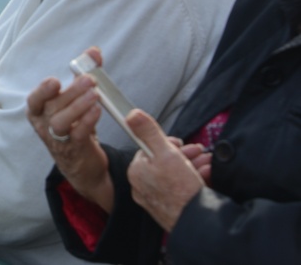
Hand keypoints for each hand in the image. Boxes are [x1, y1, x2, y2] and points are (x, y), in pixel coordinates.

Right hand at [26, 46, 113, 211]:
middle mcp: (45, 125)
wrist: (81, 162)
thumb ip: (82, 75)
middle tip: (89, 79)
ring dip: (78, 106)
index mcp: (40, 111)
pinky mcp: (74, 150)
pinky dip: (87, 121)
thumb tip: (93, 52)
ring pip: (60, 122)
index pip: (34, 100)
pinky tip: (98, 110)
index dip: (42, 91)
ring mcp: (58, 139)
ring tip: (95, 95)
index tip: (54, 80)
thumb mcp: (75, 100)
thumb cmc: (74, 125)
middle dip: (70, 92)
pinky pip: (78, 135)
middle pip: (52, 107)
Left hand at [126, 110, 204, 231]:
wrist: (197, 223)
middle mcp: (140, 186)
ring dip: (190, 166)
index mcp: (136, 171)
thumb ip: (148, 132)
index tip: (181, 143)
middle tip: (199, 152)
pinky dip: (190, 181)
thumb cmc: (181, 189)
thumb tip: (131, 115)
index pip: (148, 149)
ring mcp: (153, 200)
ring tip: (207, 164)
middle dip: (183, 154)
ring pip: (172, 175)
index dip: (167, 144)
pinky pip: (177, 190)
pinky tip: (205, 177)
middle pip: (161, 162)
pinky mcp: (166, 210)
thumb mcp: (166, 152)